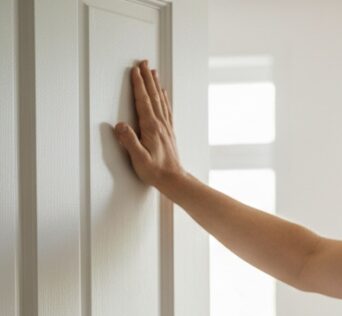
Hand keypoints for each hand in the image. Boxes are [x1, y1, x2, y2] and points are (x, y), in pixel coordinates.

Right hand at [113, 60, 184, 189]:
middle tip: (144, 62)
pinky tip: (163, 94)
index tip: (135, 70)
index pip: (143, 100)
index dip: (138, 84)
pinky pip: (166, 109)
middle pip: (153, 95)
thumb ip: (129, 141)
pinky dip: (163, 98)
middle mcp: (160, 124)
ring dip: (156, 84)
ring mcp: (166, 127)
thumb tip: (120, 125)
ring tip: (153, 72)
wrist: (174, 180)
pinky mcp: (168, 132)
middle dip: (147, 77)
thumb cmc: (156, 171)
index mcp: (151, 127)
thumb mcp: (138, 158)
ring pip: (160, 100)